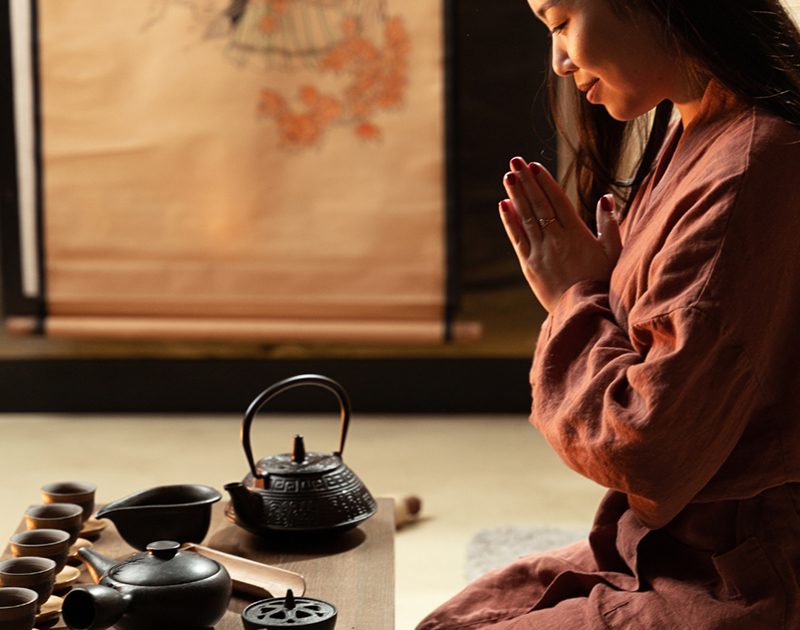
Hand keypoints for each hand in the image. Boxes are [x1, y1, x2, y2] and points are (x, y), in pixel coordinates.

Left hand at [499, 157, 621, 312]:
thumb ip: (609, 224)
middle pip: (538, 205)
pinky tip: (503, 205)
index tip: (534, 165)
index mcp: (577, 234)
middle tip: (515, 161)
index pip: (557, 201)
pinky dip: (510, 222)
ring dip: (515, 195)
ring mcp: (540, 253)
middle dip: (526, 181)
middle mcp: (556, 240)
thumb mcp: (614, 252)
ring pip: (526, 218)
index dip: (545, 182)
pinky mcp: (530, 266)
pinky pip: (518, 239)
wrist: (585, 313)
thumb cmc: (603, 282)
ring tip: (508, 176)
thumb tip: (605, 197)